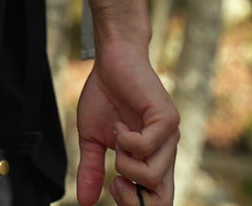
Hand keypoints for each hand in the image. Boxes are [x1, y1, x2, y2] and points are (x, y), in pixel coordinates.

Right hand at [75, 40, 178, 205]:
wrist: (112, 59)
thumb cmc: (105, 95)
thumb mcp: (93, 138)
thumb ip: (91, 168)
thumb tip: (82, 200)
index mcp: (152, 160)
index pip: (156, 200)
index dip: (134, 203)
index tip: (112, 185)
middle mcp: (166, 153)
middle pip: (163, 200)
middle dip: (135, 200)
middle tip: (115, 182)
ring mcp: (169, 137)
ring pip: (151, 176)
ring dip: (125, 162)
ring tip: (117, 137)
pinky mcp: (167, 120)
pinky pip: (146, 148)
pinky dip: (127, 140)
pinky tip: (121, 124)